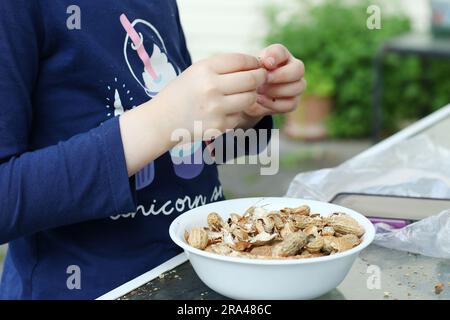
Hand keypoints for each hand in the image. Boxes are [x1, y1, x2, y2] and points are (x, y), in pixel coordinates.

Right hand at [120, 53, 266, 175]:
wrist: (163, 120)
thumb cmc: (183, 92)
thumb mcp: (197, 71)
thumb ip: (223, 67)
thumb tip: (255, 65)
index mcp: (205, 69)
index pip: (241, 61)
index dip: (254, 62)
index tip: (257, 65)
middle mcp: (211, 88)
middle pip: (251, 80)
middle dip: (260, 78)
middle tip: (260, 78)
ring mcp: (216, 109)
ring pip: (250, 98)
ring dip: (251, 95)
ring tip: (244, 94)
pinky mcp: (219, 126)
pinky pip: (240, 115)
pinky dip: (237, 112)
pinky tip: (224, 111)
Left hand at [239, 44, 305, 124]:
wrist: (245, 96)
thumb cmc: (248, 78)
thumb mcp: (247, 69)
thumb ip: (257, 64)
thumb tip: (267, 63)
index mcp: (281, 56)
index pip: (281, 52)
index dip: (274, 57)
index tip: (264, 64)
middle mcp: (293, 69)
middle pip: (298, 69)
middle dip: (280, 75)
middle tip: (264, 80)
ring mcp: (296, 86)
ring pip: (298, 87)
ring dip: (276, 90)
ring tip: (259, 92)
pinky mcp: (293, 102)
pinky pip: (290, 104)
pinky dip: (274, 104)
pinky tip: (261, 101)